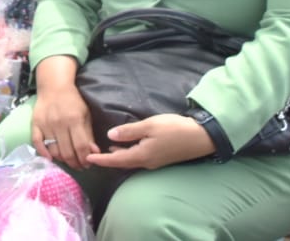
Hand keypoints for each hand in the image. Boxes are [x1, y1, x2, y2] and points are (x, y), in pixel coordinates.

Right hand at [30, 56, 99, 170]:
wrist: (53, 86)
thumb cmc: (73, 101)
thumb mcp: (85, 115)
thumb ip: (89, 134)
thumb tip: (94, 153)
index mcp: (74, 120)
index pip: (81, 146)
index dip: (85, 159)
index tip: (88, 164)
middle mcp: (59, 123)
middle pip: (67, 152)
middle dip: (75, 163)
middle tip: (79, 166)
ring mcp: (46, 124)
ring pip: (53, 150)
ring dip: (62, 160)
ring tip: (68, 161)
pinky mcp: (35, 124)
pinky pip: (37, 142)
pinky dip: (43, 152)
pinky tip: (50, 158)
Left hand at [84, 113, 215, 170]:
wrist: (202, 137)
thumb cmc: (174, 129)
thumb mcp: (149, 126)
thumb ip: (129, 131)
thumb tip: (109, 136)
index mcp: (142, 156)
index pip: (116, 160)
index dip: (101, 159)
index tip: (87, 157)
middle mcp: (147, 162)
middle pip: (122, 163)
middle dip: (107, 160)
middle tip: (92, 154)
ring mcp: (155, 161)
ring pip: (131, 161)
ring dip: (117, 157)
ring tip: (105, 151)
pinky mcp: (161, 158)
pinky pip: (139, 158)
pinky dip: (128, 154)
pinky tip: (124, 147)